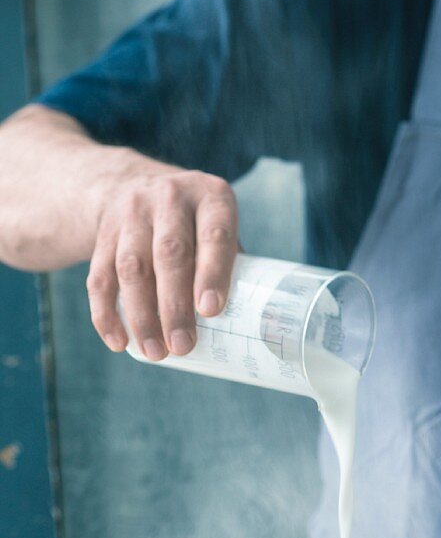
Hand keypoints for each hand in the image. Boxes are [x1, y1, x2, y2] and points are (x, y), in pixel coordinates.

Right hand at [86, 167, 237, 359]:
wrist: (136, 185)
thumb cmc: (196, 224)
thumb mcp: (219, 226)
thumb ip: (231, 265)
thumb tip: (244, 325)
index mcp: (210, 196)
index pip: (213, 234)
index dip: (212, 274)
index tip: (210, 311)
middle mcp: (169, 198)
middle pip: (169, 254)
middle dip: (175, 306)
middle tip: (182, 346)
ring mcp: (132, 213)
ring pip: (132, 267)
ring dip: (142, 315)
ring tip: (155, 352)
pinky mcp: (103, 234)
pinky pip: (100, 276)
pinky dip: (106, 313)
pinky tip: (118, 341)